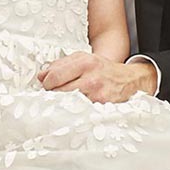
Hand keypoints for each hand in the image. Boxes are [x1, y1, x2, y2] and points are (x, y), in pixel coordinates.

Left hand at [38, 52, 156, 104]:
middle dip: (52, 95)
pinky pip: (80, 110)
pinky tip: (75, 108)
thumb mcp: (82, 59)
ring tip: (64, 102)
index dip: (46, 84)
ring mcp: (96, 93)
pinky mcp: (101, 106)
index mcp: (83, 62)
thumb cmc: (102, 69)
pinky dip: (74, 110)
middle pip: (59, 91)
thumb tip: (40, 76)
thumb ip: (60, 65)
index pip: (54, 76)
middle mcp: (90, 77)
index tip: (46, 86)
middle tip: (52, 96)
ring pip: (68, 103)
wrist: (129, 80)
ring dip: (62, 104)